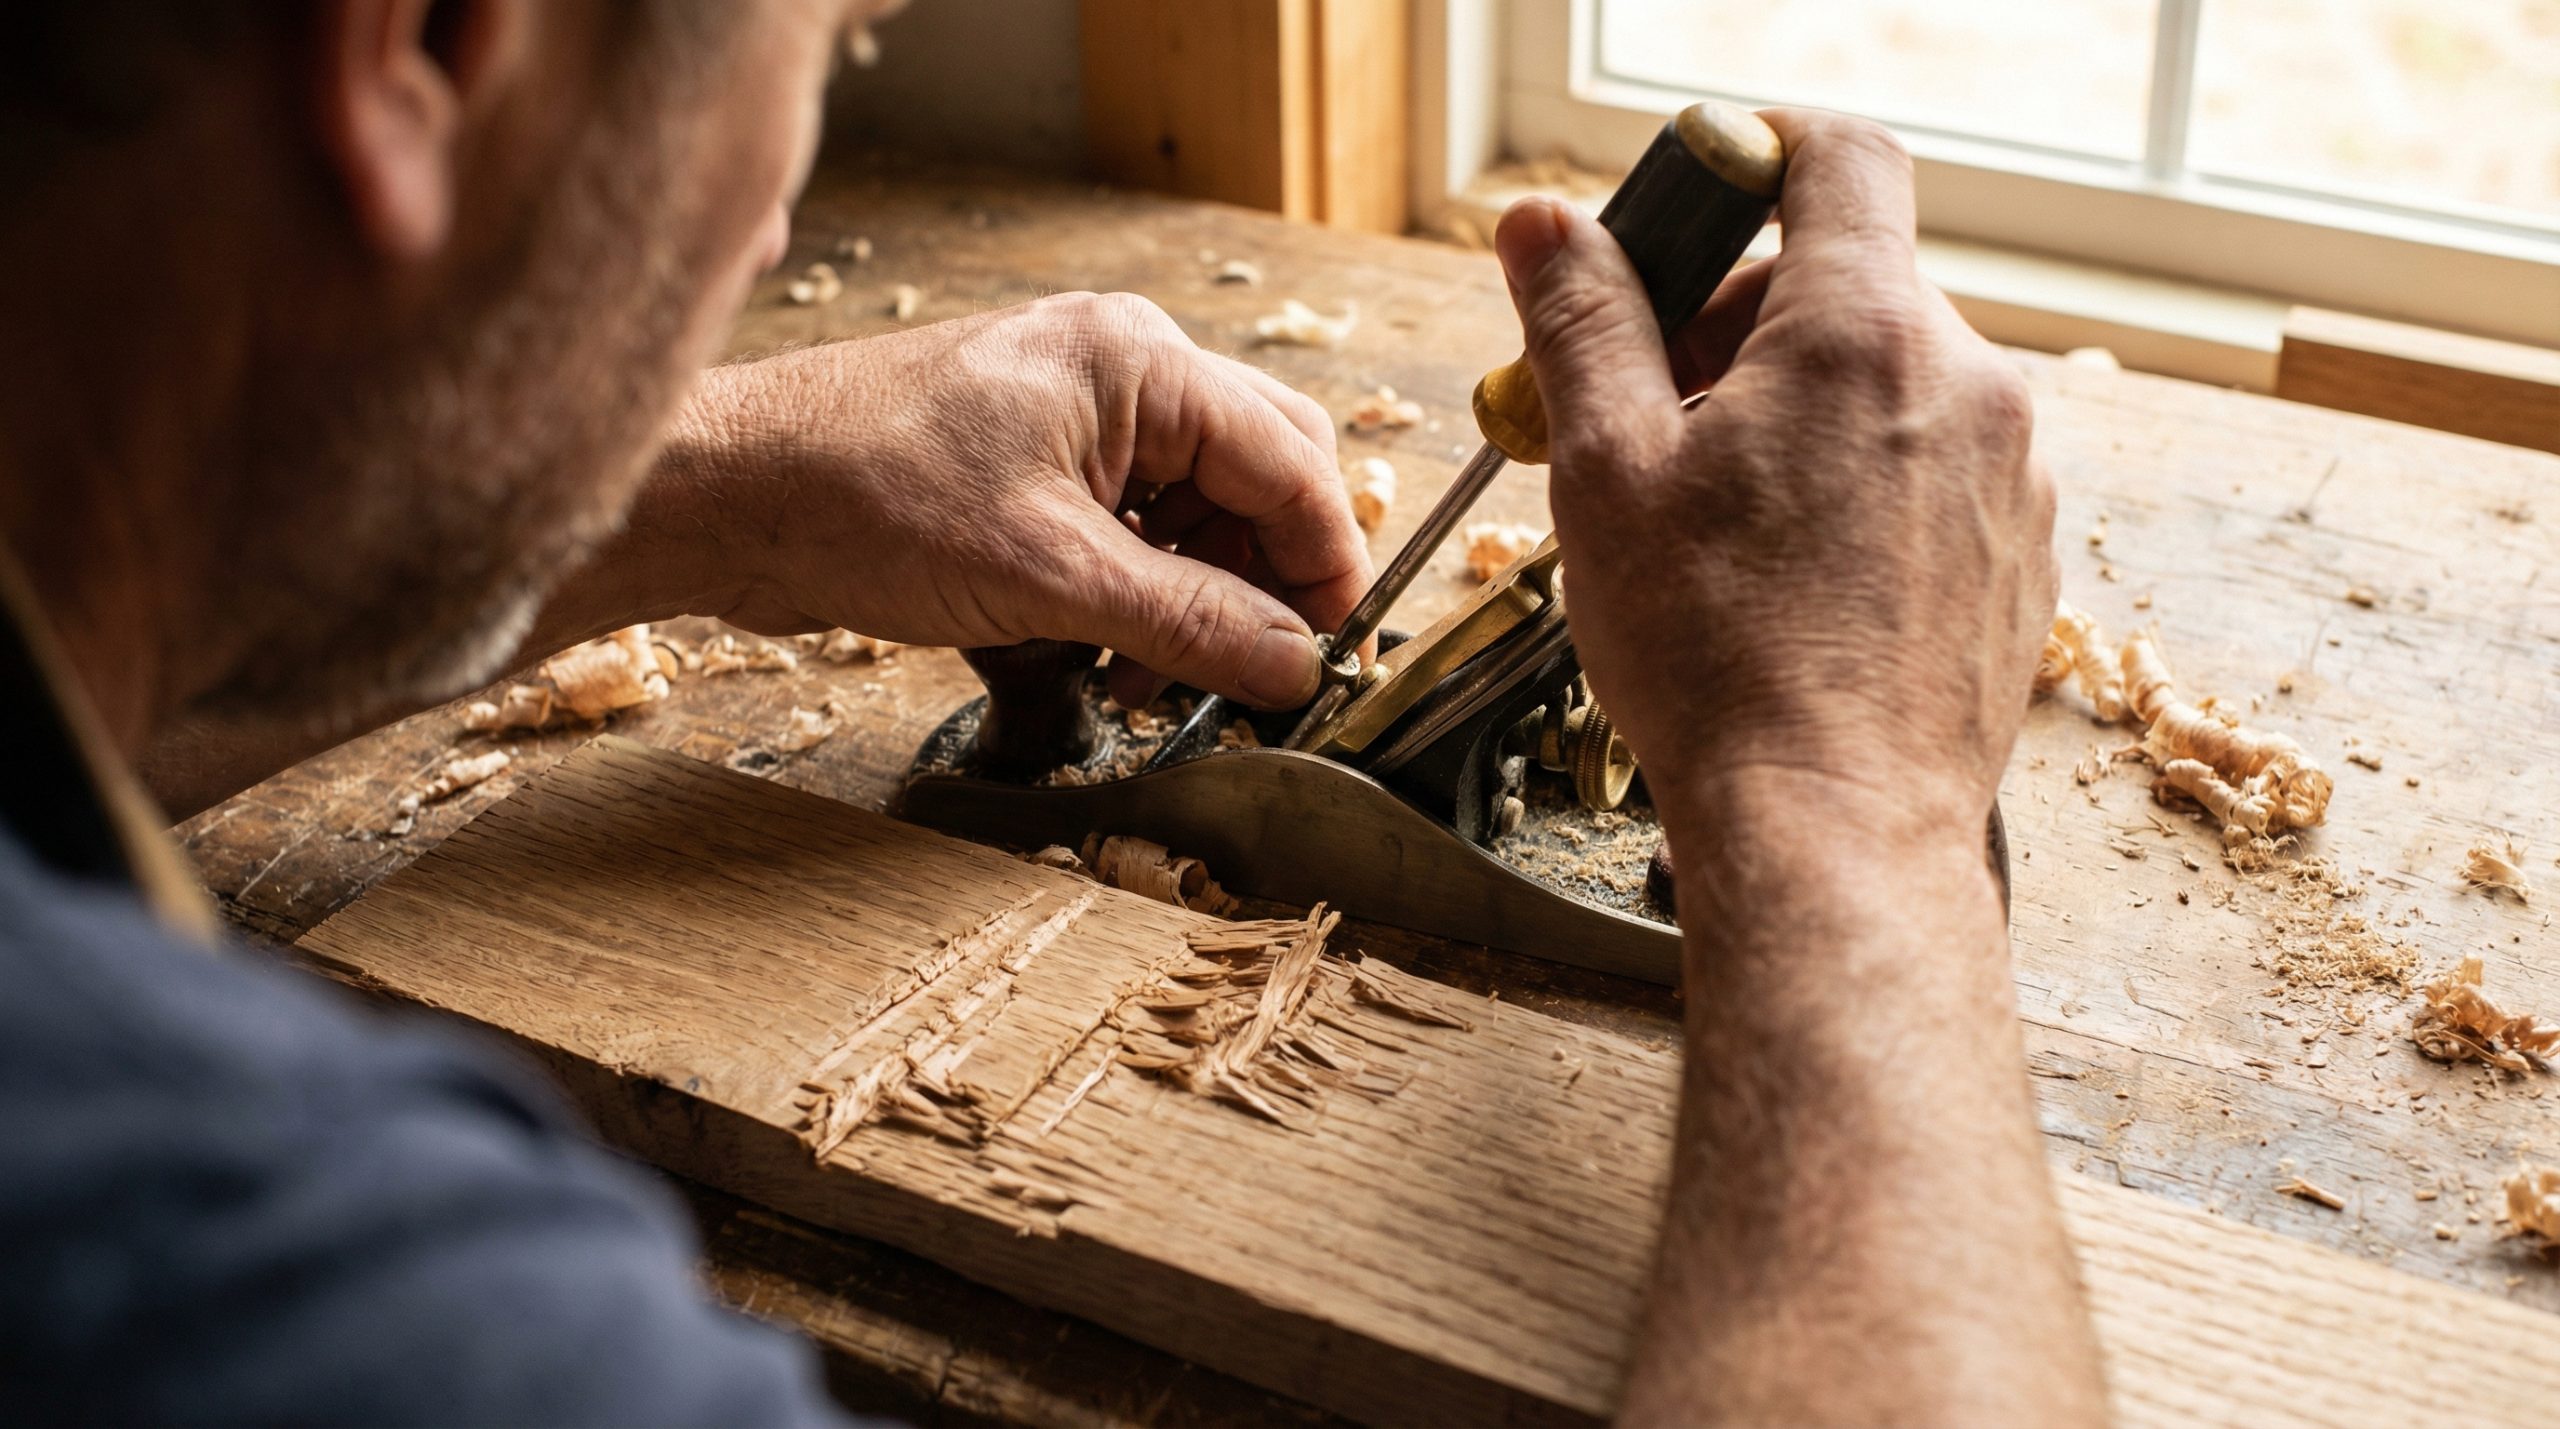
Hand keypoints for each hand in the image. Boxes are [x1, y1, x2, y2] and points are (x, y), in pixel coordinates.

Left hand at [644, 292, 1372, 708]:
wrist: (728, 496)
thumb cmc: (862, 495)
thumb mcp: (1049, 576)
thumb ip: (1189, 623)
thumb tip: (1294, 665)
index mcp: (1142, 363)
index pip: (1293, 463)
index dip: (1324, 568)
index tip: (1328, 657)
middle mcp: (1121, 375)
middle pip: (1257, 484)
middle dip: (1259, 585)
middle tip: (1246, 672)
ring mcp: (1076, 421)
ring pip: (1195, 518)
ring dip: (1191, 606)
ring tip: (1145, 679)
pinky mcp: (1033, 471)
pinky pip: (1128, 535)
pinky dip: (1130, 602)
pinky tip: (1093, 659)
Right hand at [1494, 110, 2055, 840]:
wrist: (1835, 831)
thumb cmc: (1715, 661)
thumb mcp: (1605, 473)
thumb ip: (1581, 324)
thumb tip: (1545, 225)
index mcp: (1862, 333)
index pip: (1839, 158)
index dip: (1756, 156)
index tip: (1695, 205)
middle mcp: (1967, 383)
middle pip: (1848, 283)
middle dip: (1738, 328)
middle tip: (1649, 418)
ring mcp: (2011, 474)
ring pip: (1888, 385)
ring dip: (1794, 415)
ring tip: (1711, 524)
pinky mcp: (2021, 556)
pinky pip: (1931, 473)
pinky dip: (1856, 490)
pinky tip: (1786, 583)